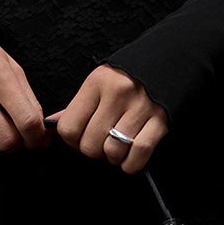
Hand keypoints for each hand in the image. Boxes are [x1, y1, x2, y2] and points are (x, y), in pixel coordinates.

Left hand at [47, 66, 168, 173]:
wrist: (172, 60)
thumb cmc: (130, 77)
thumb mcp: (100, 82)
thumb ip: (77, 106)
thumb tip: (51, 126)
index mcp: (97, 83)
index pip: (69, 128)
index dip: (72, 141)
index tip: (81, 137)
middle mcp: (118, 93)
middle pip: (89, 145)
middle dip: (94, 151)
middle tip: (102, 143)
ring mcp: (141, 107)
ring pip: (113, 152)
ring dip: (114, 158)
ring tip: (118, 147)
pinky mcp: (161, 120)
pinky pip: (138, 154)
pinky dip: (132, 164)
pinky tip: (131, 157)